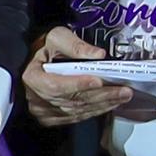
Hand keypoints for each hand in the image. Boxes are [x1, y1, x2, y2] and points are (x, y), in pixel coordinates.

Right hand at [19, 27, 134, 125]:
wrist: (35, 61)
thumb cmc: (45, 48)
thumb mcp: (56, 37)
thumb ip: (75, 45)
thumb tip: (99, 55)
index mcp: (32, 77)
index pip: (56, 85)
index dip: (78, 84)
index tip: (98, 80)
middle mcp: (37, 98)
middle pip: (72, 100)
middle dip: (101, 95)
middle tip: (123, 90)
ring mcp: (44, 111)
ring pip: (78, 111)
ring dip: (103, 104)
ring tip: (122, 96)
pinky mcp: (53, 118)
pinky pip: (77, 117)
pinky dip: (96, 110)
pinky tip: (110, 104)